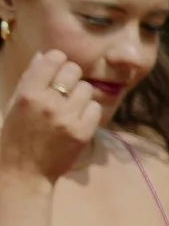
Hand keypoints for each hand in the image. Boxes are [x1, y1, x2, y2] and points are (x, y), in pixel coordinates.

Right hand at [0, 52, 103, 183]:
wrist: (25, 170)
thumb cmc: (16, 133)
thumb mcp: (15, 102)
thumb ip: (31, 78)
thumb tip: (46, 54)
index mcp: (28, 93)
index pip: (54, 58)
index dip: (58, 60)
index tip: (57, 68)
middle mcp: (49, 103)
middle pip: (74, 70)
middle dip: (70, 76)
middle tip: (64, 88)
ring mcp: (68, 118)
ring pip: (86, 89)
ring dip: (80, 95)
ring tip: (69, 106)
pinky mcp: (83, 133)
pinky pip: (95, 109)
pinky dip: (88, 111)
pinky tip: (77, 118)